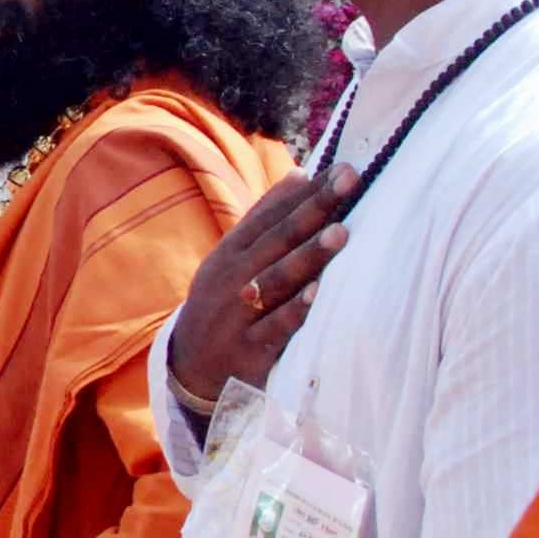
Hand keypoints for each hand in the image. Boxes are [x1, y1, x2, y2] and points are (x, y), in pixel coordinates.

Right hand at [168, 168, 354, 415]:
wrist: (190, 368)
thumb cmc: (224, 302)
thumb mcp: (231, 259)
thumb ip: (264, 219)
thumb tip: (301, 175)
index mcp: (230, 252)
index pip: (272, 215)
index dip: (307, 192)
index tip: (342, 169)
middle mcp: (233, 278)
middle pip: (278, 240)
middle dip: (314, 209)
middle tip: (348, 181)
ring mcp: (239, 314)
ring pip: (278, 280)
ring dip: (309, 256)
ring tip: (340, 232)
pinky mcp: (250, 350)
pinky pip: (276, 328)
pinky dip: (296, 311)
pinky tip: (319, 294)